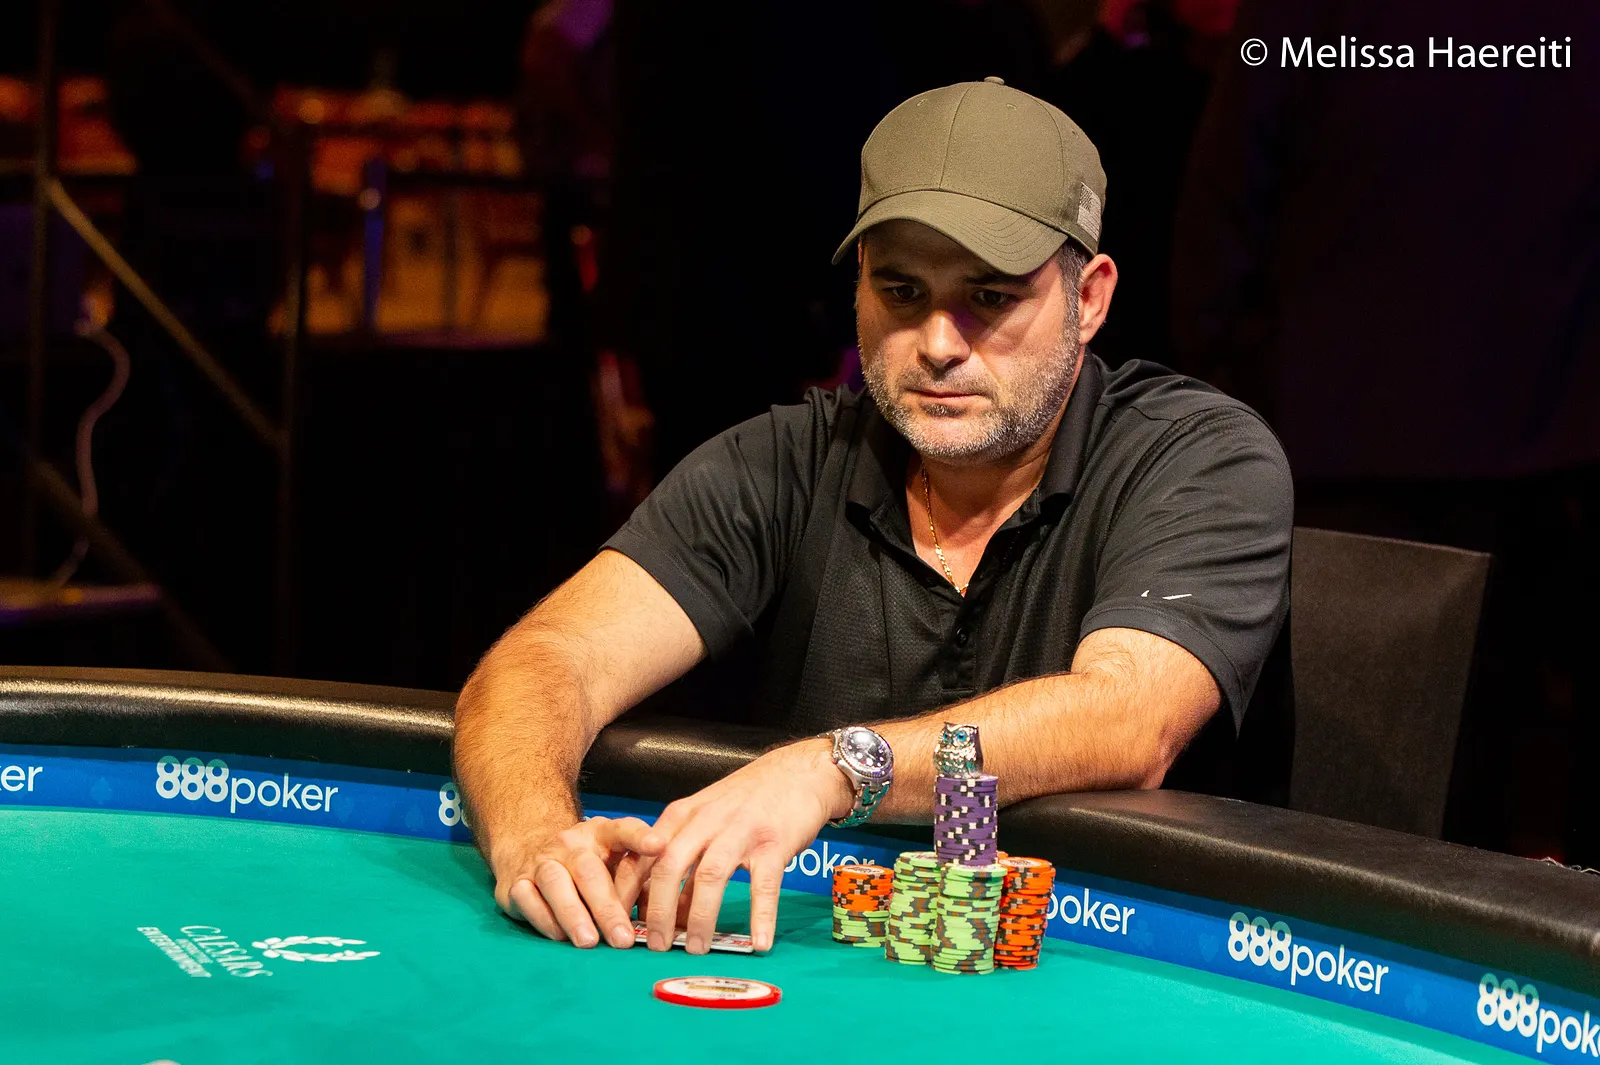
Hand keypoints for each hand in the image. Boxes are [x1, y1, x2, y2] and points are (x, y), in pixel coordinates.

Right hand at [493, 814, 654, 948]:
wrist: (529, 848)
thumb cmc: (586, 863)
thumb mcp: (613, 861)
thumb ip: (640, 881)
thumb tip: (670, 914)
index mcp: (601, 834)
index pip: (624, 830)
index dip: (641, 837)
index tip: (661, 846)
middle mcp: (570, 844)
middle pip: (589, 871)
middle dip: (606, 907)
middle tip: (623, 939)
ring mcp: (541, 861)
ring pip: (555, 883)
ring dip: (573, 914)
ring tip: (589, 942)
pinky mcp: (516, 882)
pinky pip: (527, 899)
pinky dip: (544, 919)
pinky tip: (560, 937)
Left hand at [636, 738, 853, 953]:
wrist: (798, 772)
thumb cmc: (747, 800)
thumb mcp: (704, 816)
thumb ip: (682, 853)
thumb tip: (663, 906)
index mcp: (683, 815)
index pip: (644, 854)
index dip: (629, 891)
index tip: (621, 921)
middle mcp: (707, 820)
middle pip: (671, 867)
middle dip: (659, 911)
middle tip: (655, 945)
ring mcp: (741, 831)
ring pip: (711, 877)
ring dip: (700, 918)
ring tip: (696, 949)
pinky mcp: (774, 843)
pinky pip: (764, 886)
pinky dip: (761, 917)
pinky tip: (759, 943)